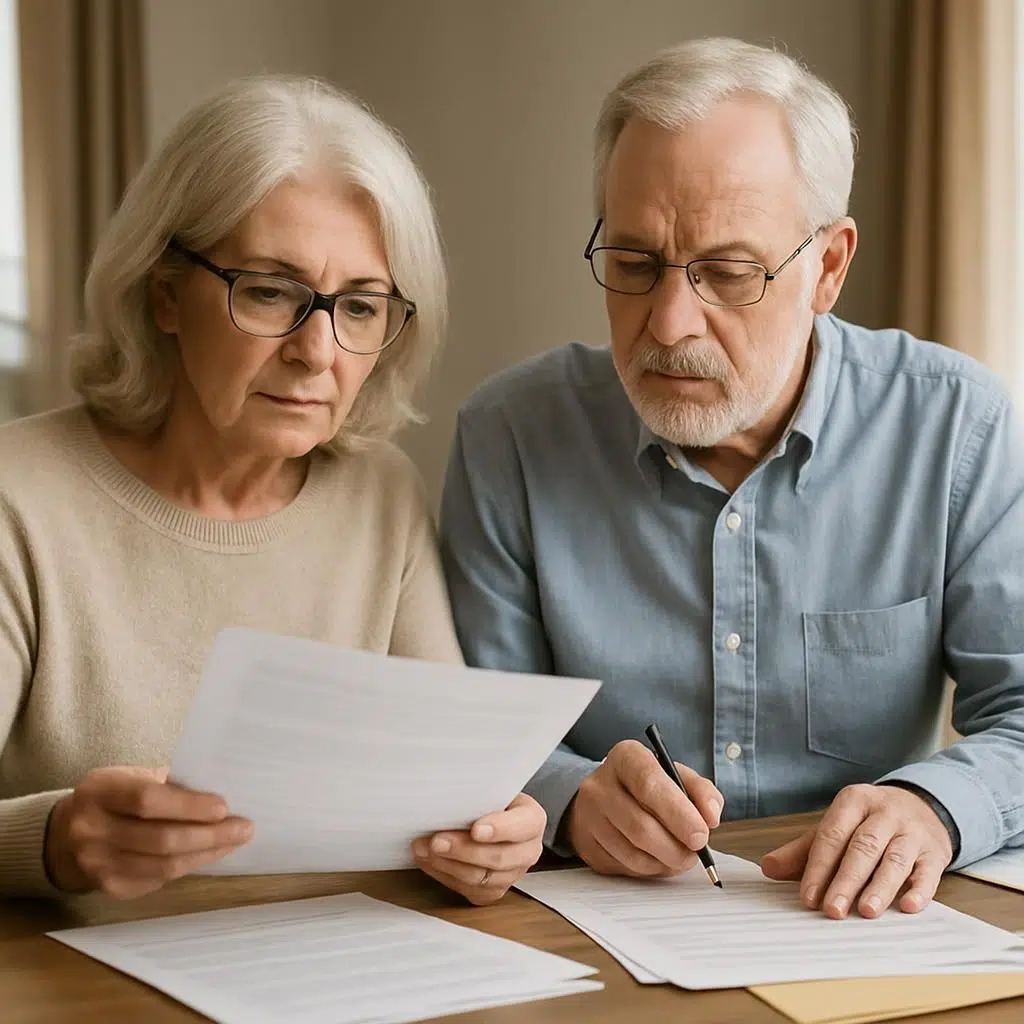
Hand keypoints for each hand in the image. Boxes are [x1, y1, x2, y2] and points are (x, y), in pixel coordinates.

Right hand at [44, 766, 253, 898]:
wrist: (66, 835)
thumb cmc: (114, 797)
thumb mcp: (130, 777)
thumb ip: (167, 783)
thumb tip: (219, 790)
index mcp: (99, 792)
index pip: (147, 800)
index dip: (189, 805)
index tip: (224, 807)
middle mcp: (92, 831)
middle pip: (161, 839)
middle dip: (210, 835)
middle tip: (244, 828)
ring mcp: (98, 865)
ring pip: (164, 866)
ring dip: (206, 853)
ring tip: (234, 841)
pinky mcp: (110, 888)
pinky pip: (159, 880)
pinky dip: (190, 866)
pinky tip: (210, 854)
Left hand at [412, 793, 544, 904]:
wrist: (491, 817)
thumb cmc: (490, 800)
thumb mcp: (491, 788)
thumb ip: (478, 793)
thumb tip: (450, 793)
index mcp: (532, 820)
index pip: (522, 826)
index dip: (499, 829)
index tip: (475, 829)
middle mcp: (527, 851)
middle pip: (498, 858)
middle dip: (463, 850)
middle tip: (437, 841)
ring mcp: (512, 875)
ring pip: (481, 878)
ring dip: (448, 864)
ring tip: (424, 849)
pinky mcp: (493, 891)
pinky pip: (469, 890)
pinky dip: (445, 875)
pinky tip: (429, 861)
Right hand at [567, 739, 722, 876]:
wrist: (606, 797)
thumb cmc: (647, 786)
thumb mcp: (677, 776)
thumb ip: (701, 791)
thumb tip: (710, 817)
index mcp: (626, 757)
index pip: (649, 782)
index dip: (678, 812)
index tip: (701, 834)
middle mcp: (600, 784)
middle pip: (641, 825)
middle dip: (676, 847)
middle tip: (696, 852)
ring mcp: (589, 815)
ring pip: (633, 853)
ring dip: (665, 862)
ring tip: (680, 856)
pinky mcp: (586, 843)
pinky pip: (624, 867)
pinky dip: (649, 869)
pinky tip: (658, 859)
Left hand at [761, 783, 953, 917]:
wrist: (922, 806)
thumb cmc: (868, 823)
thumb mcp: (836, 827)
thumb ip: (803, 850)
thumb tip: (768, 868)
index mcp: (853, 801)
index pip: (832, 835)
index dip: (818, 867)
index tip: (808, 897)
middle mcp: (884, 813)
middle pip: (863, 848)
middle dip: (846, 880)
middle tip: (832, 910)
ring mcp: (912, 831)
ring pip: (895, 859)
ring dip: (881, 887)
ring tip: (866, 912)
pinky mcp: (935, 852)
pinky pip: (928, 872)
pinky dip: (920, 890)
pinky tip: (908, 907)